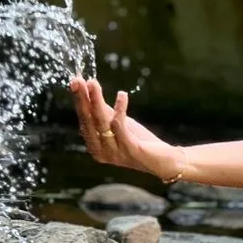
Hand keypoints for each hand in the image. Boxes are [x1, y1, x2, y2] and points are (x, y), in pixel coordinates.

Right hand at [68, 77, 184, 181]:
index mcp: (95, 146)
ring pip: (101, 122)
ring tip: (92, 83)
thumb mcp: (120, 124)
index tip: (76, 81)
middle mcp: (101, 152)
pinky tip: (122, 95)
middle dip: (82, 99)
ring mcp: (114, 153)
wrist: (166, 162)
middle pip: (89, 121)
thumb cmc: (142, 142)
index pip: (84, 120)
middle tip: (77, 80)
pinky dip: (119, 110)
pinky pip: (120, 127)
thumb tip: (90, 92)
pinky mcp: (130, 150)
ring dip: (96, 101)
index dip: (80, 101)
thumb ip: (105, 113)